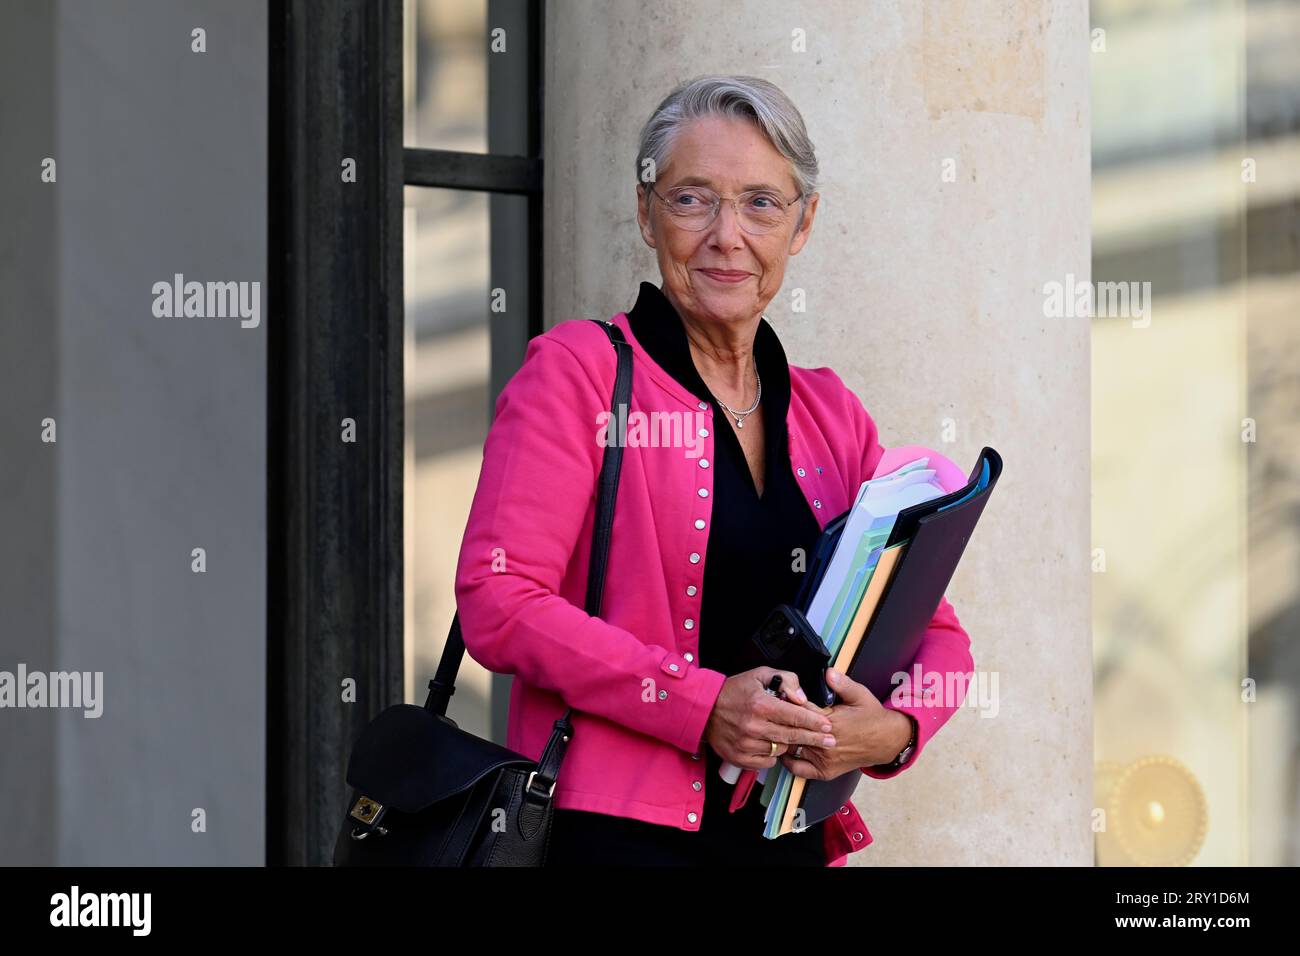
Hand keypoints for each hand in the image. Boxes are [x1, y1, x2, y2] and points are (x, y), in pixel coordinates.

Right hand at [703, 667, 837, 769]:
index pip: (796, 716)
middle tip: (831, 741)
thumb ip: (786, 680)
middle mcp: (754, 726)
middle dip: (815, 739)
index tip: (828, 726)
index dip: (815, 722)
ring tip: (793, 738)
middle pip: (793, 737)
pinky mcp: (740, 757)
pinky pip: (767, 762)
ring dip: (790, 745)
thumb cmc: (734, 690)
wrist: (704, 708)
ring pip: (781, 750)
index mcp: (761, 705)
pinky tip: (772, 745)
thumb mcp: (760, 675)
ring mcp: (746, 744)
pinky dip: (773, 755)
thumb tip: (802, 698)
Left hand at [778, 668, 912, 779]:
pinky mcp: (825, 772)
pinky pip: (799, 769)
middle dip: (781, 721)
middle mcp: (825, 743)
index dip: (789, 703)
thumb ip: (842, 683)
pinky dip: (788, 761)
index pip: (800, 711)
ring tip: (772, 730)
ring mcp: (825, 759)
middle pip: (793, 730)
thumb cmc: (871, 716)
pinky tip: (783, 750)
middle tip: (770, 714)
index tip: (780, 698)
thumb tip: (828, 672)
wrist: (887, 740)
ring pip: (793, 749)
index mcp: (831, 721)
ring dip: (782, 739)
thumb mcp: (859, 694)